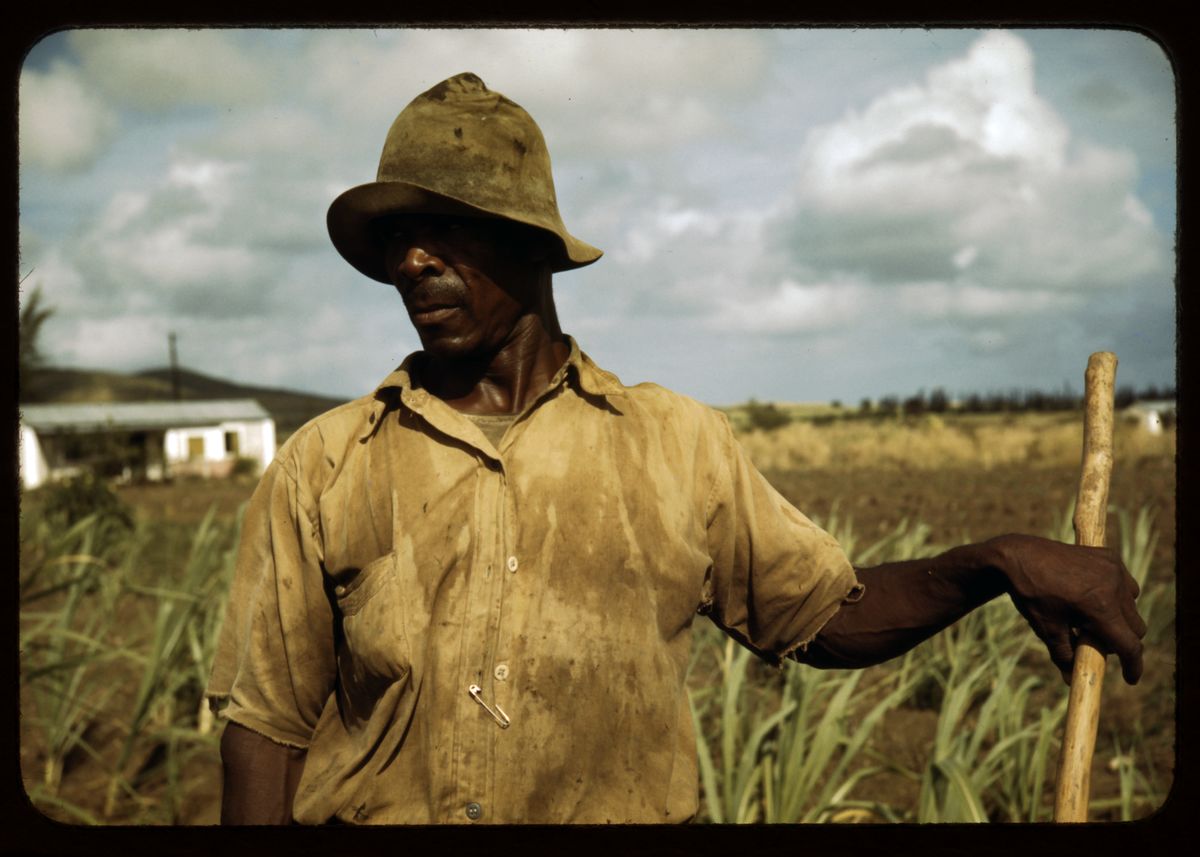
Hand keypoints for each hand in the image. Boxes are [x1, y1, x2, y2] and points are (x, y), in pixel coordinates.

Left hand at [988, 534, 1146, 684]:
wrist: (1018, 556)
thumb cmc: (1031, 594)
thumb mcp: (1046, 629)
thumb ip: (1063, 656)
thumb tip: (1072, 680)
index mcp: (1100, 607)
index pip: (1130, 645)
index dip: (1133, 666)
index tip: (1131, 679)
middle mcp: (1113, 587)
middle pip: (1136, 628)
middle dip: (1122, 641)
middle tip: (1096, 643)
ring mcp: (1114, 569)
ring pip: (1132, 607)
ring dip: (1120, 618)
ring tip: (1090, 618)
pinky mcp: (1110, 557)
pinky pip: (1126, 585)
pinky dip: (1118, 596)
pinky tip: (1094, 597)